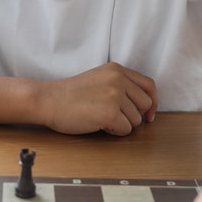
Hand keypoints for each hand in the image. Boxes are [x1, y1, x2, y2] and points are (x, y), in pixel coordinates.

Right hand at [43, 62, 157, 134]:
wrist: (49, 100)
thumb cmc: (70, 94)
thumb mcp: (99, 79)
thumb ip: (120, 85)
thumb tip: (144, 105)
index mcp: (117, 69)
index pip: (149, 85)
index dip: (152, 102)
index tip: (149, 114)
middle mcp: (119, 79)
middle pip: (145, 104)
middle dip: (134, 115)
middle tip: (117, 118)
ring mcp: (115, 95)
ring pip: (136, 120)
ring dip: (122, 124)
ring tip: (102, 118)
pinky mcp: (110, 113)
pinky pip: (125, 130)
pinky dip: (114, 132)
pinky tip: (99, 125)